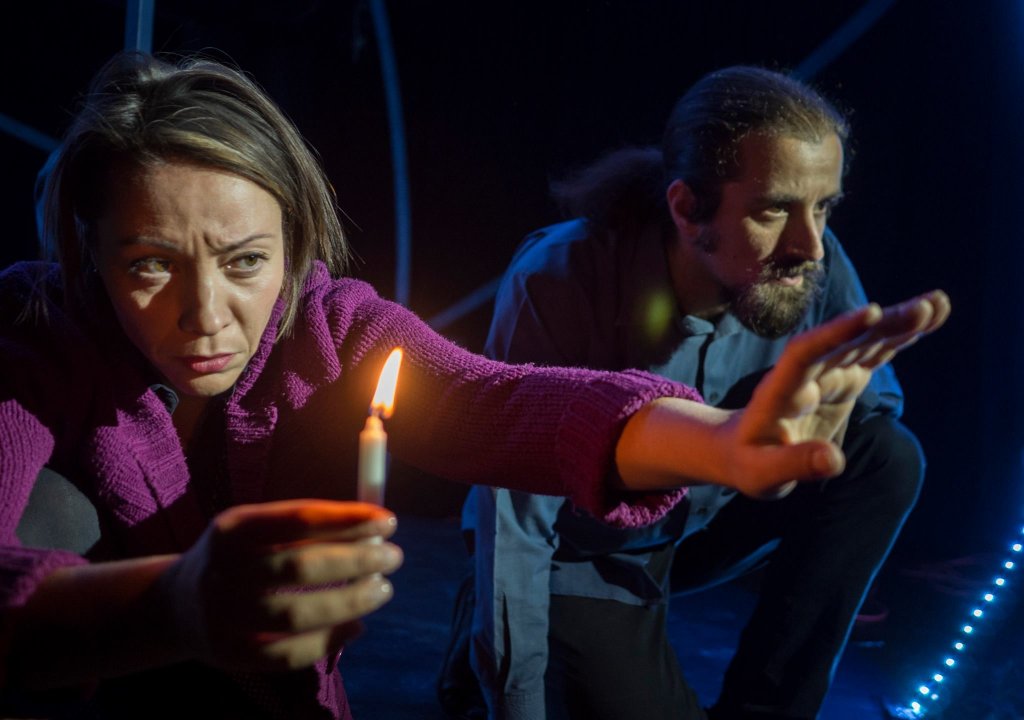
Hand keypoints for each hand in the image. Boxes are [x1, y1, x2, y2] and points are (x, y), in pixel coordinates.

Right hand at [158, 499, 402, 671]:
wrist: (174, 605)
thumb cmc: (240, 557)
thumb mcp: (258, 528)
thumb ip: (311, 525)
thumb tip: (377, 525)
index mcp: (232, 528)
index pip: (298, 519)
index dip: (348, 520)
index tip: (388, 521)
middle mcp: (221, 570)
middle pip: (298, 567)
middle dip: (356, 561)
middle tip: (393, 557)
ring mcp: (220, 616)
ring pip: (295, 614)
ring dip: (349, 601)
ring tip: (382, 588)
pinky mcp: (228, 655)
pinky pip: (286, 655)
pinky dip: (328, 641)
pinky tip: (357, 626)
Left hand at [725, 289, 950, 497]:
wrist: (742, 449)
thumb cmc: (750, 463)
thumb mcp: (763, 474)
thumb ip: (795, 464)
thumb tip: (834, 461)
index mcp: (781, 391)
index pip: (806, 352)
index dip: (837, 332)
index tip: (871, 313)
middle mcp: (806, 374)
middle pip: (844, 342)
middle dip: (883, 325)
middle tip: (923, 307)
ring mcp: (827, 374)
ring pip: (864, 343)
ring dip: (899, 325)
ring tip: (937, 304)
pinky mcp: (844, 380)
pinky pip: (874, 355)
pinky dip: (900, 339)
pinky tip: (930, 319)